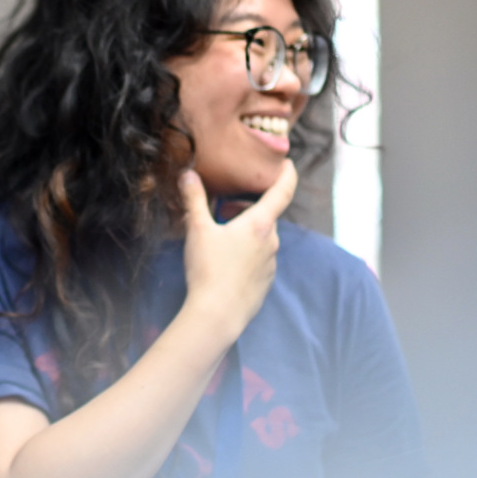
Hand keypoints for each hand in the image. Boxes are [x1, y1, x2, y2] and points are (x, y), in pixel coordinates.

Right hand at [177, 160, 295, 342]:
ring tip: (221, 237)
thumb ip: (194, 200)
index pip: (282, 191)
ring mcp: (271, 263)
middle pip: (266, 216)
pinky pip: (259, 259)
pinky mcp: (265, 281)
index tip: (288, 163)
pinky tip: (226, 262)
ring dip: (247, 232)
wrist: (218, 314)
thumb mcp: (197, 230)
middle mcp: (272, 241)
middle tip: (226, 207)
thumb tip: (188, 174)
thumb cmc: (208, 269)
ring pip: (262, 239)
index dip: (287, 174)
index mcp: (260, 224)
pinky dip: (247, 253)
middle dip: (250, 208)